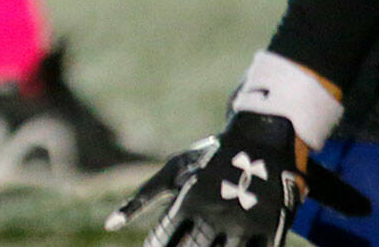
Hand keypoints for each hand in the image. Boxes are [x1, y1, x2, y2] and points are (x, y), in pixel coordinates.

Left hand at [107, 112, 304, 246]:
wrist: (261, 142)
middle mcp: (215, 213)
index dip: (157, 246)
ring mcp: (244, 224)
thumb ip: (141, 200)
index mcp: (189, 199)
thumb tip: (108, 226)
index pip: (165, 239)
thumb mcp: (173, 172)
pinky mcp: (270, 230)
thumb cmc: (208, 160)